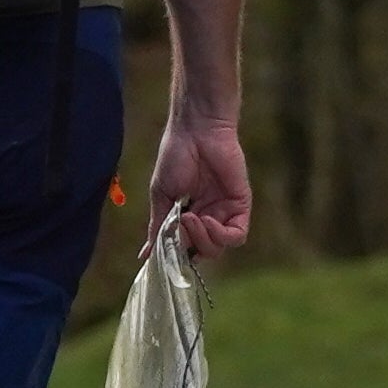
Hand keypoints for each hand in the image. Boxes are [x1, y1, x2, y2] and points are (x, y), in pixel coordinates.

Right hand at [150, 114, 253, 256]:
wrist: (195, 131)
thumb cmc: (175, 157)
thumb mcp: (161, 197)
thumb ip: (158, 227)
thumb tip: (146, 256)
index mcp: (188, 216)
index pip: (185, 248)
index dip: (175, 254)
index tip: (163, 249)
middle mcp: (208, 217)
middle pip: (202, 252)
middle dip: (189, 245)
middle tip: (180, 223)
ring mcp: (224, 212)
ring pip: (218, 248)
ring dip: (203, 240)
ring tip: (191, 217)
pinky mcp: (241, 206)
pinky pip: (237, 236)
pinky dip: (220, 235)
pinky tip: (208, 220)